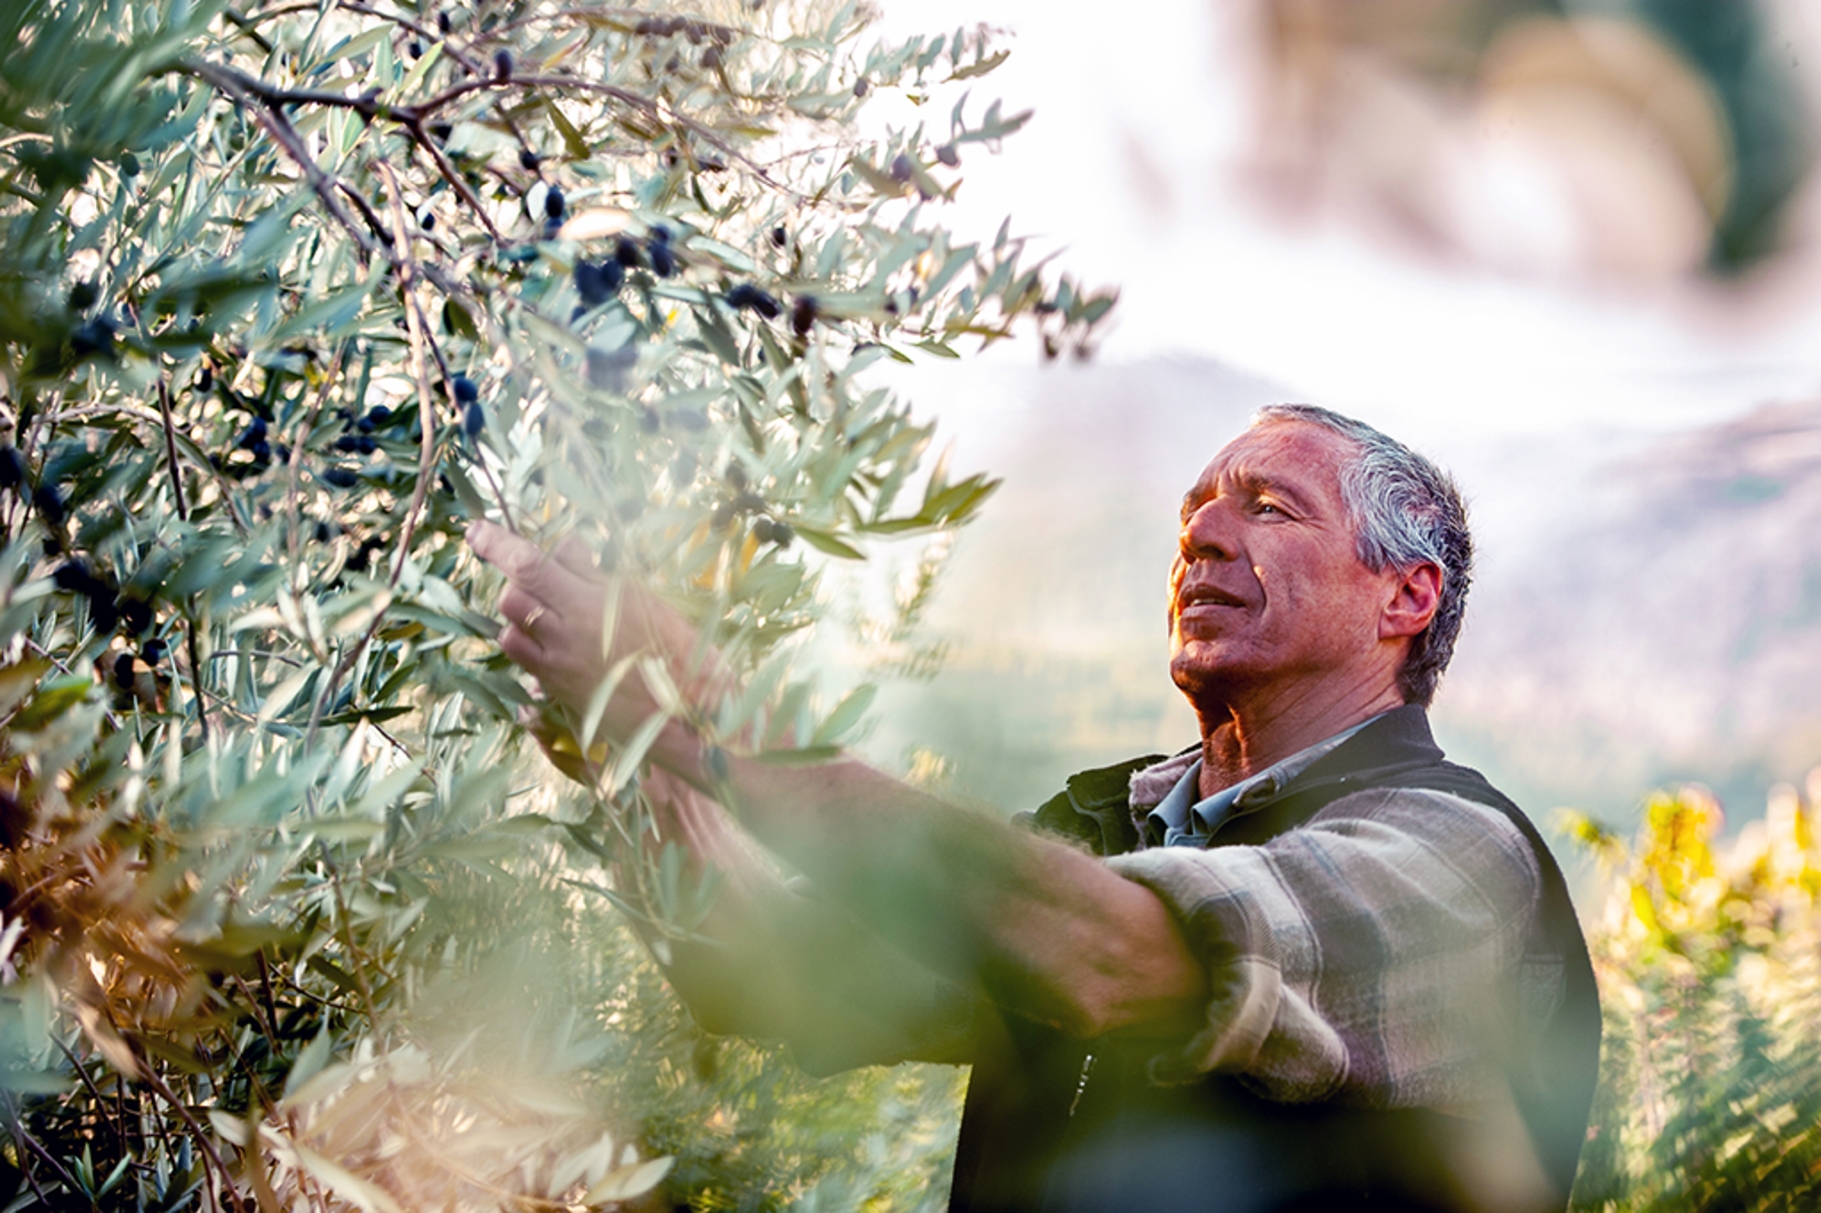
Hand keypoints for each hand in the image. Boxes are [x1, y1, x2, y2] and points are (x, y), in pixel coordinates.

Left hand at [467, 521, 727, 737]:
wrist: (687, 716)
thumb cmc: (680, 653)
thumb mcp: (646, 601)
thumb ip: (598, 576)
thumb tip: (567, 550)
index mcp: (595, 602)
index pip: (531, 564)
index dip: (499, 544)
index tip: (476, 530)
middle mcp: (569, 631)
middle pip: (516, 590)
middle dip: (519, 573)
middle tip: (544, 571)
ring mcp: (559, 661)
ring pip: (511, 620)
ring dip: (521, 604)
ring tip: (550, 603)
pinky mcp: (557, 685)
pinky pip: (520, 653)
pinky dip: (522, 636)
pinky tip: (545, 635)